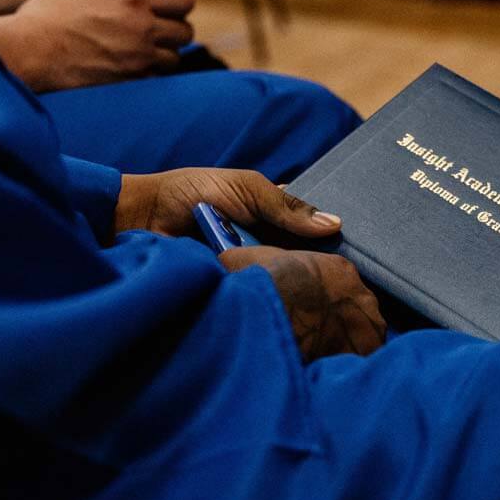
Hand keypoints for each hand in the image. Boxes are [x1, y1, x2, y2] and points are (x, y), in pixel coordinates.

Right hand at [0, 0, 194, 91]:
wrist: (27, 50)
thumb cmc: (47, 13)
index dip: (179, 1)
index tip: (170, 4)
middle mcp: (142, 28)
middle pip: (185, 31)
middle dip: (174, 29)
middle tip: (159, 29)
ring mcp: (137, 58)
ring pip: (174, 58)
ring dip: (164, 54)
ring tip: (145, 49)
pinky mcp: (128, 82)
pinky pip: (155, 79)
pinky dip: (149, 73)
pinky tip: (133, 66)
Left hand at [113, 168, 385, 359]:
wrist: (141, 219)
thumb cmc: (191, 194)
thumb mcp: (247, 189)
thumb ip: (287, 207)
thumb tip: (335, 226)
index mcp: (271, 219)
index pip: (311, 234)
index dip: (331, 244)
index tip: (358, 259)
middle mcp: (264, 248)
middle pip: (304, 263)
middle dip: (321, 271)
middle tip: (352, 287)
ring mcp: (249, 271)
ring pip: (285, 283)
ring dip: (297, 288)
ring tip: (331, 302)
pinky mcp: (233, 292)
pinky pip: (259, 298)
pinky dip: (271, 300)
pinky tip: (296, 310)